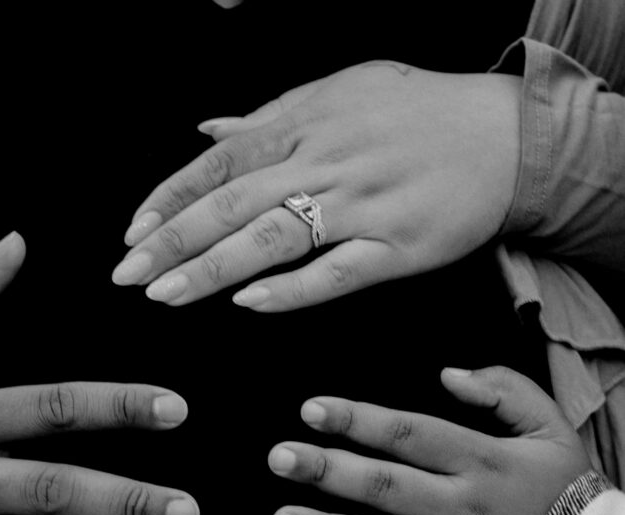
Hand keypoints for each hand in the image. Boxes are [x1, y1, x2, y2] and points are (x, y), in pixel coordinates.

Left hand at [113, 63, 519, 310]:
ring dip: (214, 267)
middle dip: (174, 240)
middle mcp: (324, 162)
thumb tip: (208, 131)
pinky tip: (250, 303)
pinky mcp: (397, 247)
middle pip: (233, 202)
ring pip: (273, 237)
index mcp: (305, 123)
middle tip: (126, 274)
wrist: (506, 135)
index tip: (132, 232)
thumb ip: (270, 117)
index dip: (171, 198)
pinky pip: (337, 272)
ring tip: (166, 294)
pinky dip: (292, 288)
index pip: (220, 161)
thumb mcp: (339, 92)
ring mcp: (360, 206)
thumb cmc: (418, 114)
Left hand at [267, 366, 590, 514]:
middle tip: (278, 458)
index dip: (359, 420)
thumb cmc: (561, 489)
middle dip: (328, 471)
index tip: (310, 410)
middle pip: (387, 486)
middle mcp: (465, 509)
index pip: (411, 434)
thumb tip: (447, 373)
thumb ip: (503, 390)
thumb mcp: (550, 427)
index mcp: (482, 461)